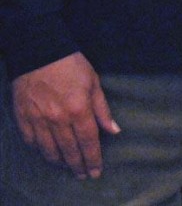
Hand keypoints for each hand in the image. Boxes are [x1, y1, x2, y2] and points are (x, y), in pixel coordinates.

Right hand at [11, 52, 120, 179]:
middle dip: (78, 166)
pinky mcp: (24, 119)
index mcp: (79, 109)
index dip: (93, 159)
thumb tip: (114, 131)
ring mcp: (39, 120)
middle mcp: (59, 119)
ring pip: (50, 151)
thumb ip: (102, 109)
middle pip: (70, 151)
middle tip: (83, 175)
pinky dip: (41, 151)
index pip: (89, 142)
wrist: (39, 51)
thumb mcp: (93, 81)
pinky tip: (48, 153)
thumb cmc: (70, 63)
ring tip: (68, 166)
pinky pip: (32, 143)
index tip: (96, 171)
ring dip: (61, 162)